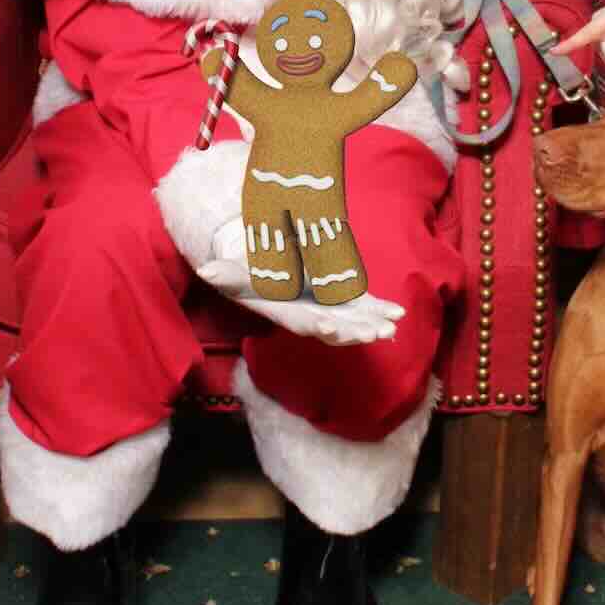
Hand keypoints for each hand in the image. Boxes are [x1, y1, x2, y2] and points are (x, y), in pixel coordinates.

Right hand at [194, 258, 400, 346]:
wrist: (263, 270)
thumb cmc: (249, 272)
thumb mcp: (236, 272)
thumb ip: (226, 273)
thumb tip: (206, 272)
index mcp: (284, 310)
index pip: (299, 321)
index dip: (313, 324)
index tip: (327, 328)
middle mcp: (308, 314)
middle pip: (332, 327)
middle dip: (352, 332)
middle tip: (373, 334)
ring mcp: (327, 308)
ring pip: (351, 320)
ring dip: (371, 325)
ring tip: (390, 329)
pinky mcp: (341, 298)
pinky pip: (363, 306)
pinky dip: (380, 309)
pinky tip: (398, 313)